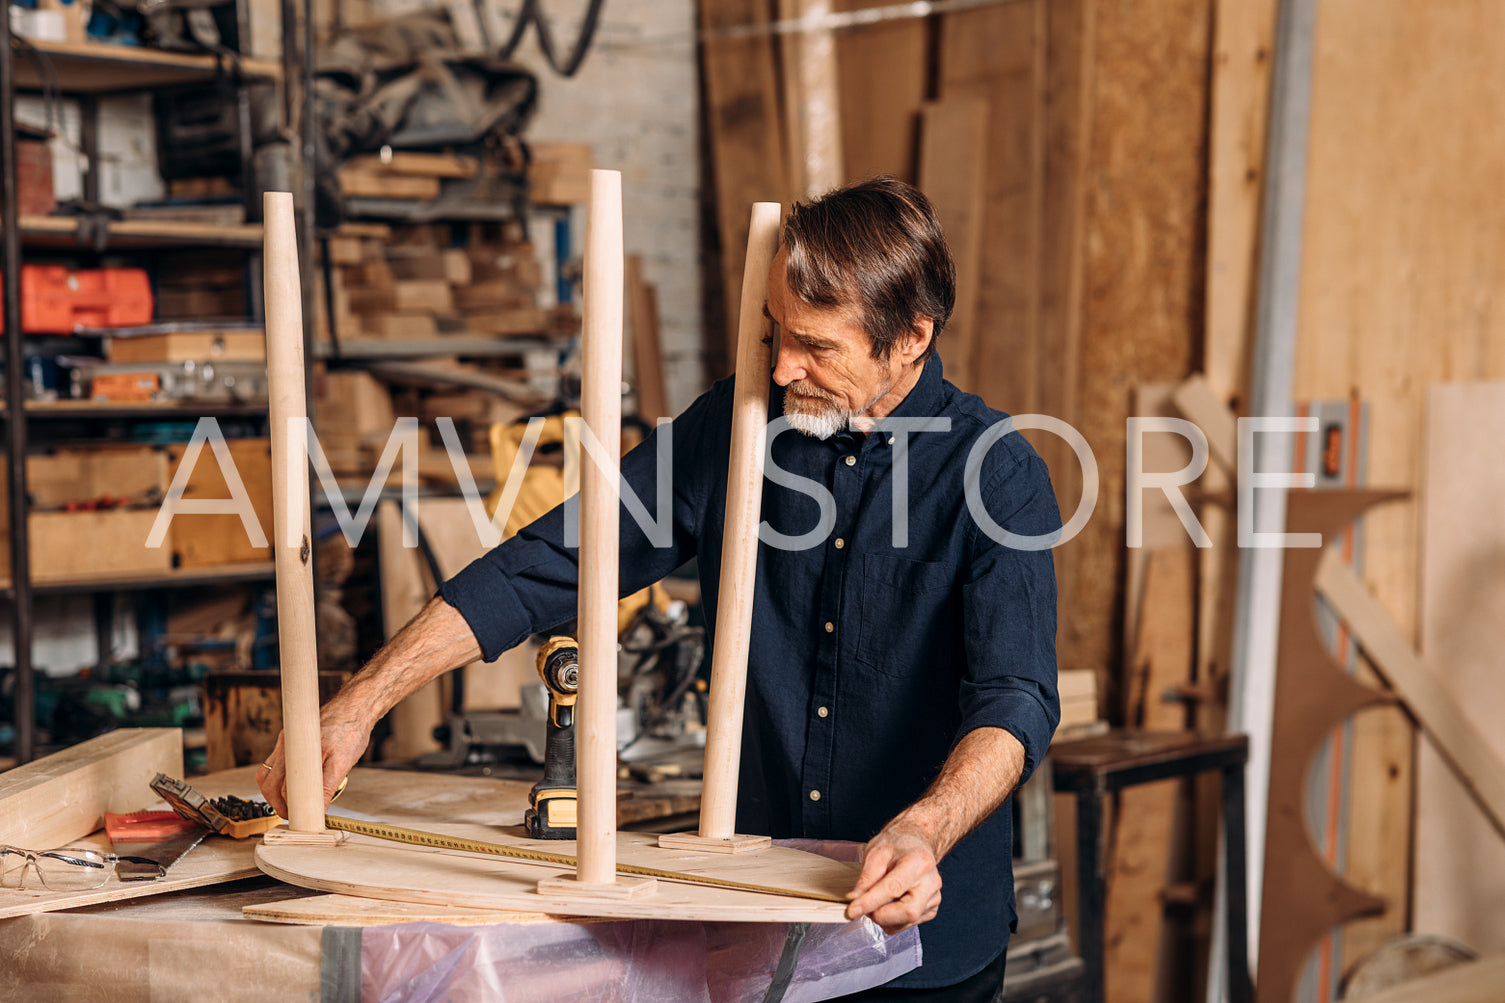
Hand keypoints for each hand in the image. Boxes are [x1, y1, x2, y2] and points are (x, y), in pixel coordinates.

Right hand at [256, 703, 370, 817]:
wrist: (354, 707)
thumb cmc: (350, 731)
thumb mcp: (343, 762)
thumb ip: (328, 786)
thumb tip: (318, 810)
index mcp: (297, 750)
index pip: (283, 787)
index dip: (287, 806)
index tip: (295, 818)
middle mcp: (286, 745)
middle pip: (269, 782)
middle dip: (276, 802)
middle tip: (290, 815)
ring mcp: (285, 742)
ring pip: (268, 773)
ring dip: (274, 791)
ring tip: (289, 804)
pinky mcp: (288, 740)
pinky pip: (275, 763)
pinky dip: (279, 778)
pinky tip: (292, 785)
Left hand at [844, 823, 942, 934]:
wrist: (915, 844)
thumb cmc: (896, 845)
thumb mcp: (876, 852)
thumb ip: (866, 877)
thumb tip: (855, 900)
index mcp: (919, 862)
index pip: (893, 889)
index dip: (870, 902)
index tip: (851, 911)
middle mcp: (931, 882)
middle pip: (908, 912)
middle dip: (880, 915)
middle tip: (862, 906)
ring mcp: (934, 897)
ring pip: (906, 922)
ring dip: (884, 918)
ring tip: (875, 901)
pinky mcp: (931, 909)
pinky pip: (908, 925)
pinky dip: (892, 920)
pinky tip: (888, 904)